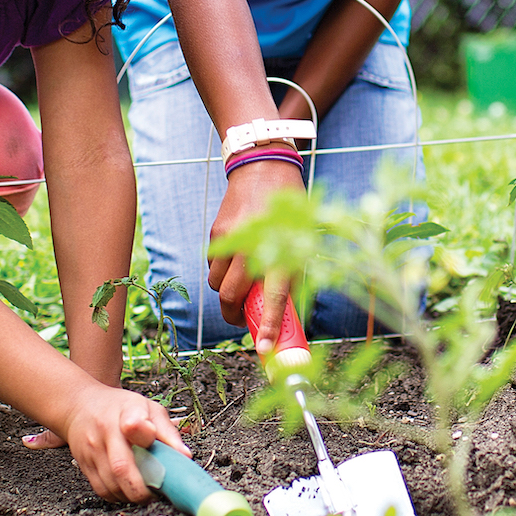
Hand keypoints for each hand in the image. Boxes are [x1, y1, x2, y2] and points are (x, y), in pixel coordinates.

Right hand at [24, 382, 188, 502]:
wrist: (80, 405)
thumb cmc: (119, 407)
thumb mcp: (148, 408)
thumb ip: (167, 431)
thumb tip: (185, 456)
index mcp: (126, 412)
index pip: (135, 425)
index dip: (148, 441)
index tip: (162, 457)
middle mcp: (105, 432)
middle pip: (122, 467)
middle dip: (144, 488)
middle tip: (159, 491)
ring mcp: (92, 450)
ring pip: (112, 484)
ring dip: (133, 495)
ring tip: (147, 491)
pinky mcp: (84, 465)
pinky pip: (102, 490)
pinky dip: (119, 496)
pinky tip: (129, 490)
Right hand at [207, 157, 303, 340]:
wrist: (263, 167)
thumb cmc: (290, 208)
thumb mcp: (301, 240)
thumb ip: (292, 274)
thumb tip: (285, 312)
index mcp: (280, 249)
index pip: (273, 297)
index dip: (267, 326)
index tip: (263, 348)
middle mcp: (252, 246)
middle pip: (231, 297)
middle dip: (234, 315)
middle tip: (243, 321)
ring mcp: (230, 239)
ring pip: (217, 284)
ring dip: (227, 292)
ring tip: (242, 282)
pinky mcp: (216, 232)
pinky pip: (214, 265)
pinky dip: (223, 271)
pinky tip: (236, 259)